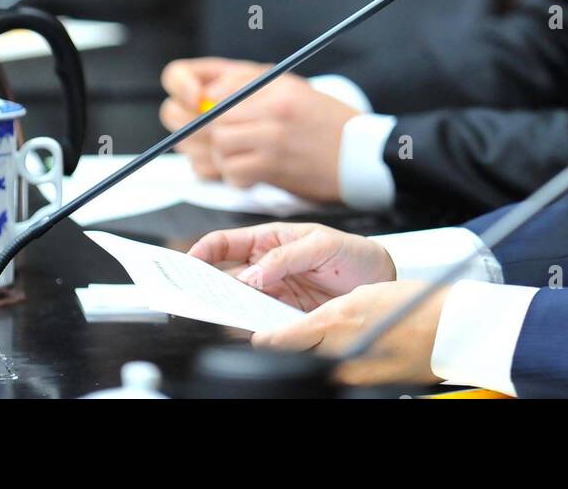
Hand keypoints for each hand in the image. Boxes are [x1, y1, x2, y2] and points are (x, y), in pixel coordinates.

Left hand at [159, 57, 357, 201]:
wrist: (360, 153)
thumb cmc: (323, 120)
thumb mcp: (287, 86)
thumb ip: (244, 85)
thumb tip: (203, 95)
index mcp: (269, 83)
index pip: (209, 86)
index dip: (190, 96)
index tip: (195, 104)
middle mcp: (268, 108)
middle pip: (206, 119)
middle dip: (197, 130)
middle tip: (207, 135)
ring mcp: (270, 138)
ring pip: (217, 148)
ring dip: (217, 156)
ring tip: (233, 154)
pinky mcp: (273, 167)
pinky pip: (232, 173)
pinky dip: (233, 176)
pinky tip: (248, 171)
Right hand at [190, 221, 394, 310]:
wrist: (378, 280)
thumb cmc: (352, 252)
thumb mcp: (321, 243)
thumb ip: (285, 256)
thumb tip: (253, 274)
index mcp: (269, 240)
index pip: (226, 243)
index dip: (203, 251)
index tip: (189, 262)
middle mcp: (266, 267)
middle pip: (225, 276)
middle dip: (206, 283)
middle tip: (193, 293)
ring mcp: (273, 292)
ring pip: (238, 301)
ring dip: (225, 307)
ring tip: (215, 313)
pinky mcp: (284, 316)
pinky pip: (258, 321)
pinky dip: (248, 326)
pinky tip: (244, 327)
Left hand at [256, 279, 449, 387]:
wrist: (451, 328)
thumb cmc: (417, 306)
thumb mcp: (364, 296)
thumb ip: (329, 314)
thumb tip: (304, 327)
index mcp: (337, 323)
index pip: (282, 339)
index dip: (265, 339)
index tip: (257, 337)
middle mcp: (341, 354)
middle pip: (297, 356)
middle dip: (289, 347)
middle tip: (287, 335)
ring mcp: (354, 374)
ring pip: (317, 367)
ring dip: (314, 356)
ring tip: (331, 341)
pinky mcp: (367, 386)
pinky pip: (340, 375)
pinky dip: (338, 366)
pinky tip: (350, 353)